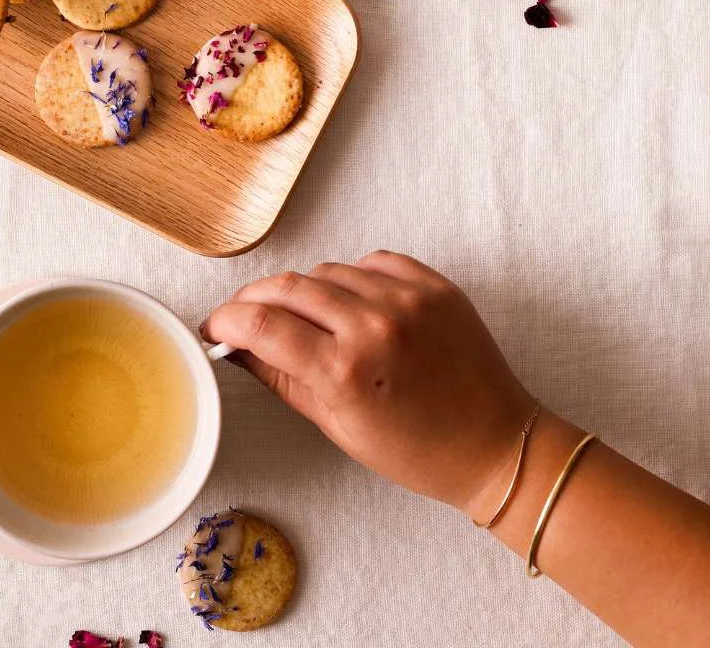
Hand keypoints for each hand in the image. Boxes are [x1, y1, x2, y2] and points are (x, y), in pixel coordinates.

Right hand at [202, 252, 534, 513]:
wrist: (496, 444)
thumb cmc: (416, 450)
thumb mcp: (336, 425)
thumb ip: (280, 376)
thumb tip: (237, 346)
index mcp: (345, 371)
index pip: (260, 324)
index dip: (226, 322)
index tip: (216, 329)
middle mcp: (374, 324)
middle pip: (287, 287)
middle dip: (254, 300)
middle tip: (244, 317)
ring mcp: (407, 298)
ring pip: (326, 270)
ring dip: (305, 291)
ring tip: (309, 320)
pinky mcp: (433, 284)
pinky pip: (371, 262)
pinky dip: (352, 278)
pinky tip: (352, 305)